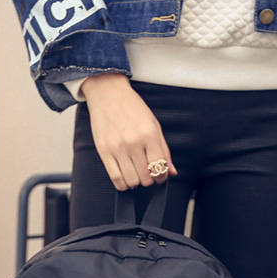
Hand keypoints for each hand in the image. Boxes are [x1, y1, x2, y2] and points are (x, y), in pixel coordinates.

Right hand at [80, 73, 176, 190]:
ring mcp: (118, 147)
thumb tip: (172, 172)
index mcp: (149, 134)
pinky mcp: (104, 151)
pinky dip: (123, 184)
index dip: (162, 177)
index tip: (159, 176)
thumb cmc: (132, 108)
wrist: (108, 93)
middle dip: (149, 180)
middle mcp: (134, 142)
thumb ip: (164, 150)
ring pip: (131, 180)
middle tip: (147, 175)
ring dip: (136, 183)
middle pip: (146, 177)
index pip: (159, 167)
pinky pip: (115, 178)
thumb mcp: (154, 125)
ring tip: (136, 176)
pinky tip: (126, 179)